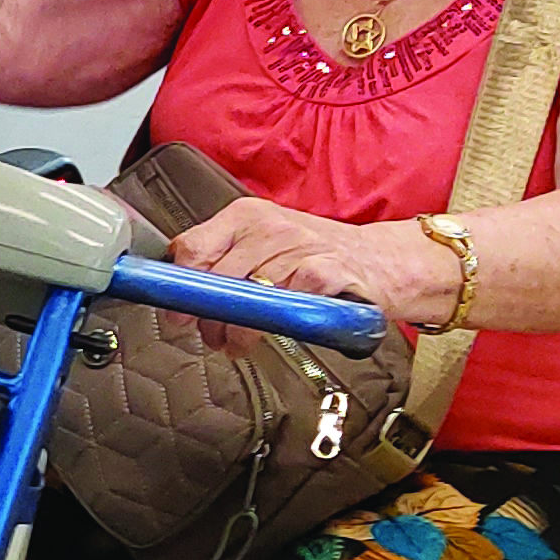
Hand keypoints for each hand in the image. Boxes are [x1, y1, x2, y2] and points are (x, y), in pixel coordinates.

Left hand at [161, 198, 459, 327]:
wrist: (380, 261)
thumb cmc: (313, 256)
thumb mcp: (263, 245)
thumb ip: (223, 260)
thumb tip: (180, 291)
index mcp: (246, 215)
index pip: (192, 246)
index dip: (181, 285)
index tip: (178, 311)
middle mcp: (269, 226)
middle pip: (216, 278)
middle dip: (208, 317)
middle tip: (211, 336)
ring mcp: (297, 247)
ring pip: (247, 297)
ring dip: (237, 331)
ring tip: (236, 344)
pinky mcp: (323, 273)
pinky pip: (285, 305)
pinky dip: (274, 327)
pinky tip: (276, 333)